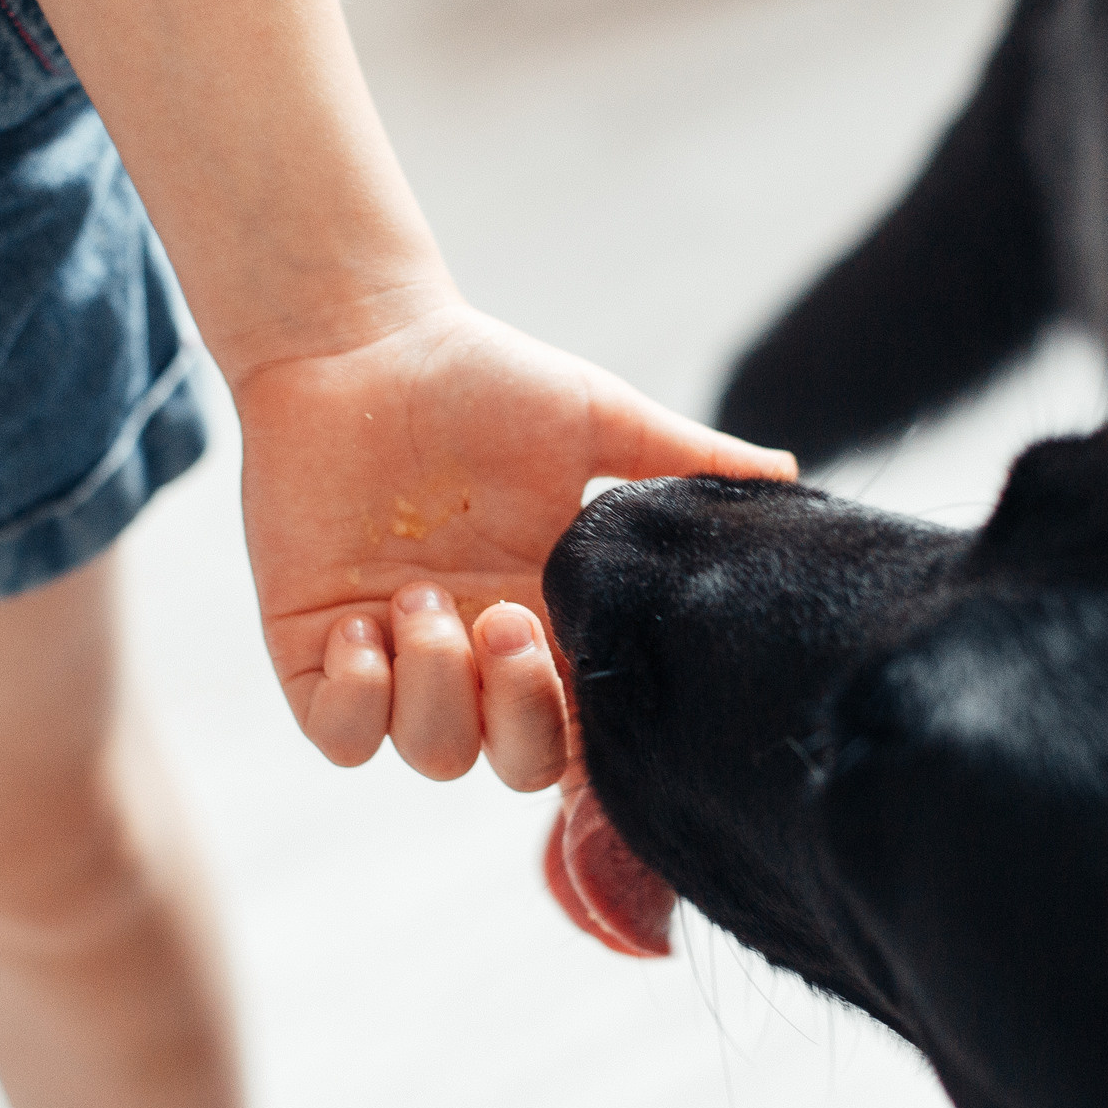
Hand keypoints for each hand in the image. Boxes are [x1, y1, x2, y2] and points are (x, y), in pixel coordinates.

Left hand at [233, 297, 794, 785]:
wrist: (359, 342)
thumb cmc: (476, 377)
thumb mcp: (598, 419)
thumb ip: (689, 459)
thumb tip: (791, 476)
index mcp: (552, 623)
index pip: (588, 730)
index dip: (602, 751)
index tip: (611, 709)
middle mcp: (479, 659)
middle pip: (518, 765)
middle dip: (522, 715)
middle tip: (506, 621)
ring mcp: (400, 661)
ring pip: (432, 756)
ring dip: (437, 689)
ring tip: (425, 594)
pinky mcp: (317, 654)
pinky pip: (343, 736)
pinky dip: (361, 696)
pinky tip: (366, 619)